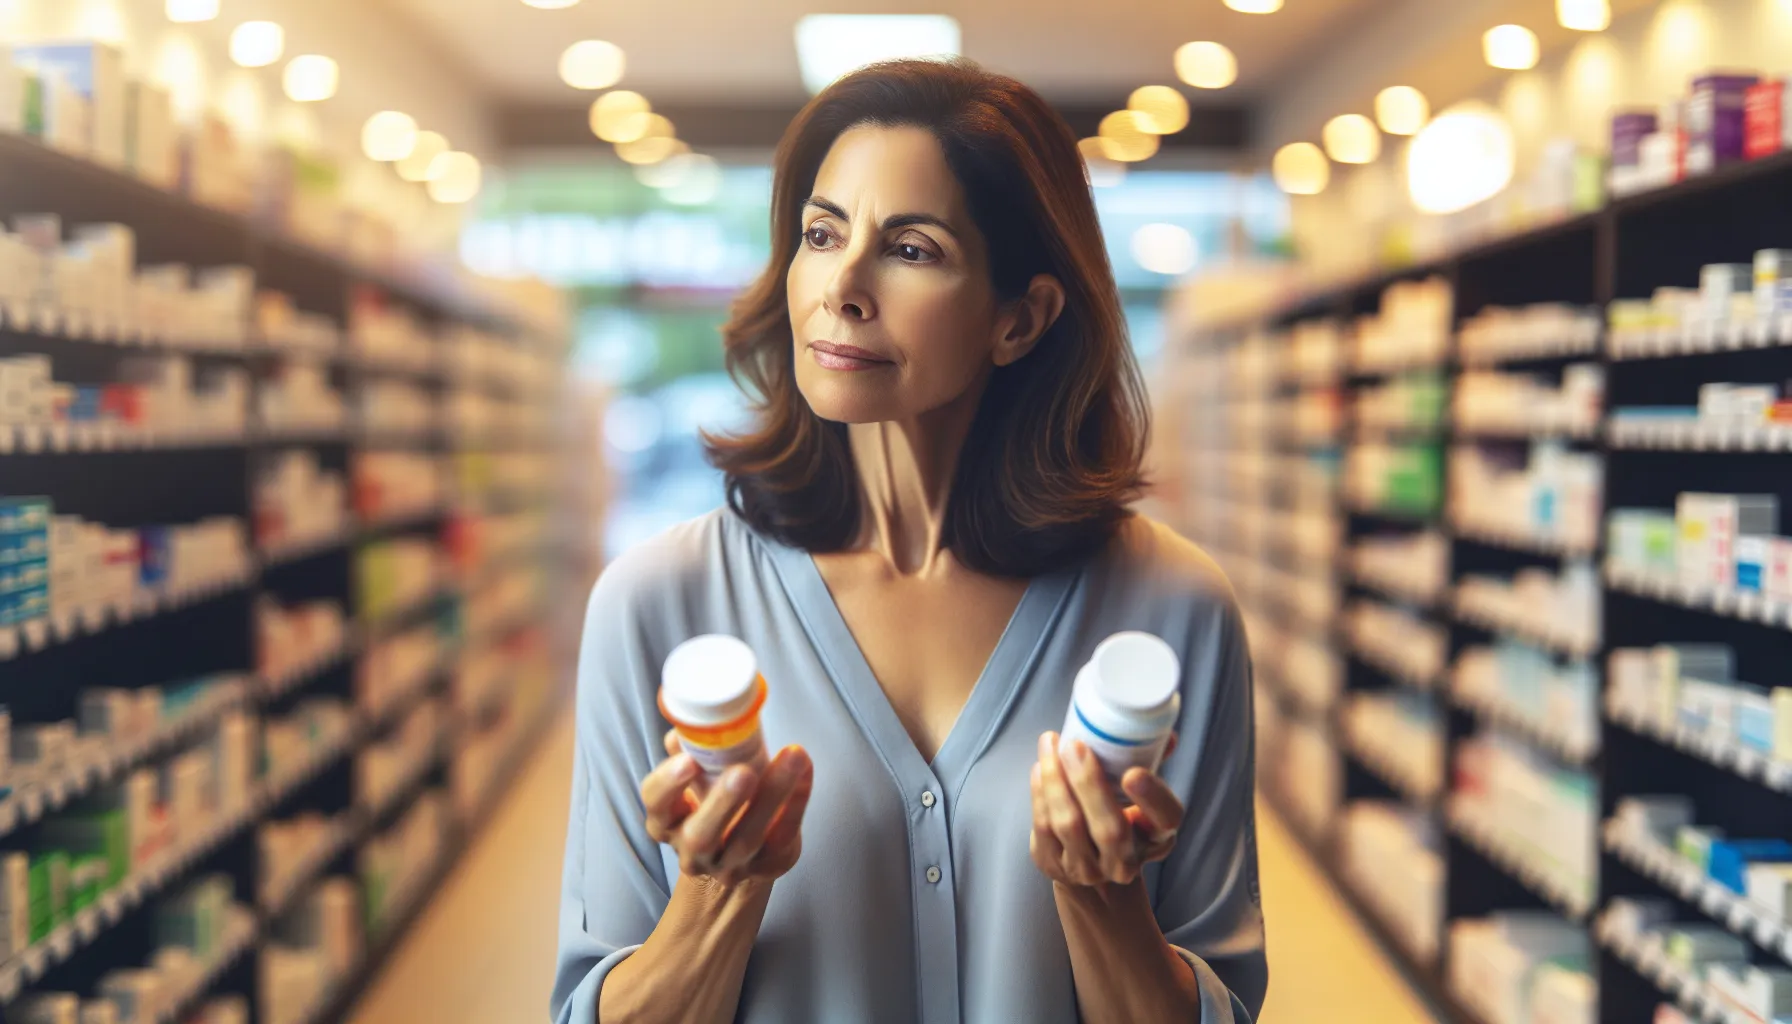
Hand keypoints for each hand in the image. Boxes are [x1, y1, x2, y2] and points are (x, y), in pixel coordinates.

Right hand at [641, 729, 813, 887]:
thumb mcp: (698, 780)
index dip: (668, 784)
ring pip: (747, 838)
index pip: (656, 805)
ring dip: (772, 795)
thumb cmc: (714, 803)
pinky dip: (796, 801)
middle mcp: (693, 850)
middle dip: (721, 802)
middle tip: (743, 771)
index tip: (688, 760)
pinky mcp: (767, 866)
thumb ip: (693, 752)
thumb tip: (686, 727)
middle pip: (701, 835)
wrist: (739, 856)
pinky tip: (804, 770)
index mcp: (667, 821)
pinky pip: (782, 836)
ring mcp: (730, 865)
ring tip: (791, 757)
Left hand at [1030, 731, 1183, 887]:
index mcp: (1157, 836)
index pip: (1166, 820)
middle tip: (1075, 746)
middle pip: (1110, 830)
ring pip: (1069, 826)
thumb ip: (1151, 761)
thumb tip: (1164, 734)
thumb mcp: (1141, 795)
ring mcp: (1088, 869)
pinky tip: (1040, 767)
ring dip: (1056, 781)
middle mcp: (1125, 862)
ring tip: (1050, 745)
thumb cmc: (1120, 817)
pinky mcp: (1053, 864)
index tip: (1133, 773)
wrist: (1091, 867)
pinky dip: (1040, 793)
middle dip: (1088, 784)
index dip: (1152, 797)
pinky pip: (1043, 827)